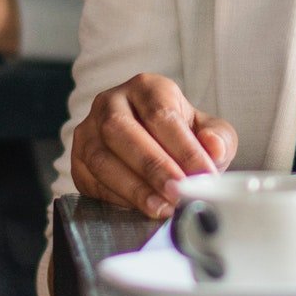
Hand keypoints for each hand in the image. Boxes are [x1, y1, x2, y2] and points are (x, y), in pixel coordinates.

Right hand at [69, 73, 236, 218]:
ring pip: (101, 157)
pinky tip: (141, 208)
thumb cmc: (181, 137)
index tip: (203, 175)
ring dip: (133, 187)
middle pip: (121, 130)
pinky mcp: (77, 161)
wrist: (153, 148)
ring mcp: (88, 131)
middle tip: (178, 192)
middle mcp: (110, 103)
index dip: (183, 147)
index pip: (161, 113)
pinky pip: (90, 180)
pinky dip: (117, 198)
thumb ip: (218, 138)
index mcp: (146, 87)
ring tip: (162, 207)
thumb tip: (214, 148)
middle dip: (153, 166)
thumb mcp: (208, 131)